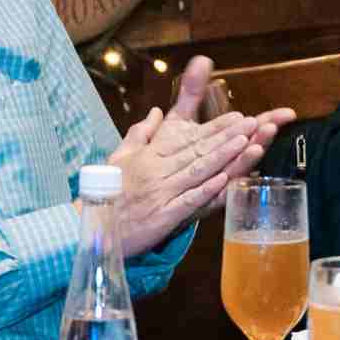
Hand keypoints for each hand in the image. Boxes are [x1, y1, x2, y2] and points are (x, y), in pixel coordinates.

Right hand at [109, 56, 287, 256]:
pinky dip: (206, 189)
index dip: (213, 127)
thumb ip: (139, 134)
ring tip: (246, 143)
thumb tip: (155, 112)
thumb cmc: (103, 193)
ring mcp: (160, 193)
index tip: (236, 117)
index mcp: (148, 156)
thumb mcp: (118, 157)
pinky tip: (225, 179)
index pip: (186, 138)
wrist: (89, 227)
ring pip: (197, 171)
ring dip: (223, 157)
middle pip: (197, 150)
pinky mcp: (162, 216)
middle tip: (251, 124)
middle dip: (226, 137)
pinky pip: (188, 200)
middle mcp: (156, 171)